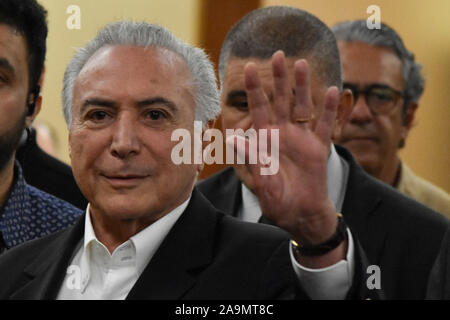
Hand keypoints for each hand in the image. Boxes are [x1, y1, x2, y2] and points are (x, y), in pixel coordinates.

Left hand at [231, 51, 343, 261]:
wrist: (300, 214)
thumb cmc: (277, 200)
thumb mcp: (261, 180)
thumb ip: (251, 158)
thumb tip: (232, 138)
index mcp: (265, 140)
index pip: (258, 109)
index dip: (253, 89)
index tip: (247, 67)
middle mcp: (282, 134)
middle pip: (280, 100)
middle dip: (278, 78)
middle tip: (278, 55)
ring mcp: (301, 139)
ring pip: (302, 106)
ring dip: (302, 86)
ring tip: (302, 63)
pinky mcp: (319, 148)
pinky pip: (325, 125)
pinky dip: (329, 109)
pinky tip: (333, 90)